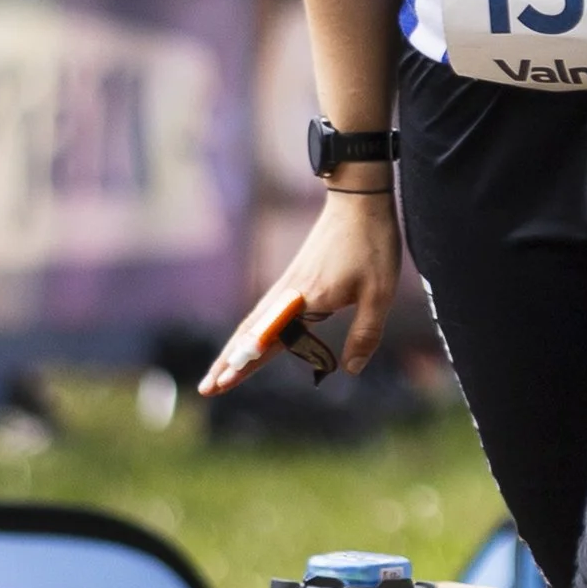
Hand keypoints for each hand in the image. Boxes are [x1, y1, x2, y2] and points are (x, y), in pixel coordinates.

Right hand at [200, 187, 400, 390]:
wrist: (359, 199)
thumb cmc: (371, 244)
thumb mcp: (380, 293)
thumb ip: (366, 333)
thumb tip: (352, 369)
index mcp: (308, 299)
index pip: (270, 340)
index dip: (246, 364)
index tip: (222, 383)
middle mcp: (290, 294)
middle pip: (250, 334)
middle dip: (227, 363)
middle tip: (206, 388)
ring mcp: (289, 285)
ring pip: (253, 324)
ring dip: (233, 349)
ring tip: (218, 372)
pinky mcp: (294, 279)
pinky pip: (264, 312)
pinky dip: (249, 332)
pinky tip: (246, 341)